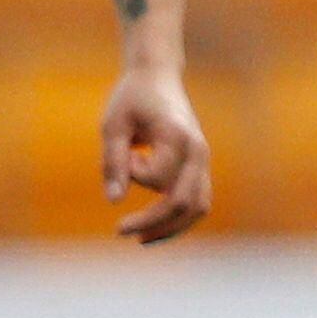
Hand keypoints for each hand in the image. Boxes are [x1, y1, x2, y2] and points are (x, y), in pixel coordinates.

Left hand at [100, 67, 212, 242]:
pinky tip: (154, 228)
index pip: (157, 177)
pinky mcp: (199, 167)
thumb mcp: (113, 124)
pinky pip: (198, 202)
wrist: (157, 77)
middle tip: (120, 231)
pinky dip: (179, 219)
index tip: (123, 154)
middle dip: (154, 223)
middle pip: (184, 203)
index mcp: (179, 137)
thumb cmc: (132, 98)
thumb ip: (113, 161)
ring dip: (171, 228)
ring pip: (197, 208)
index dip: (133, 174)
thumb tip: (114, 201)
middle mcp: (198, 152)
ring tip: (141, 240)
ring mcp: (203, 161)